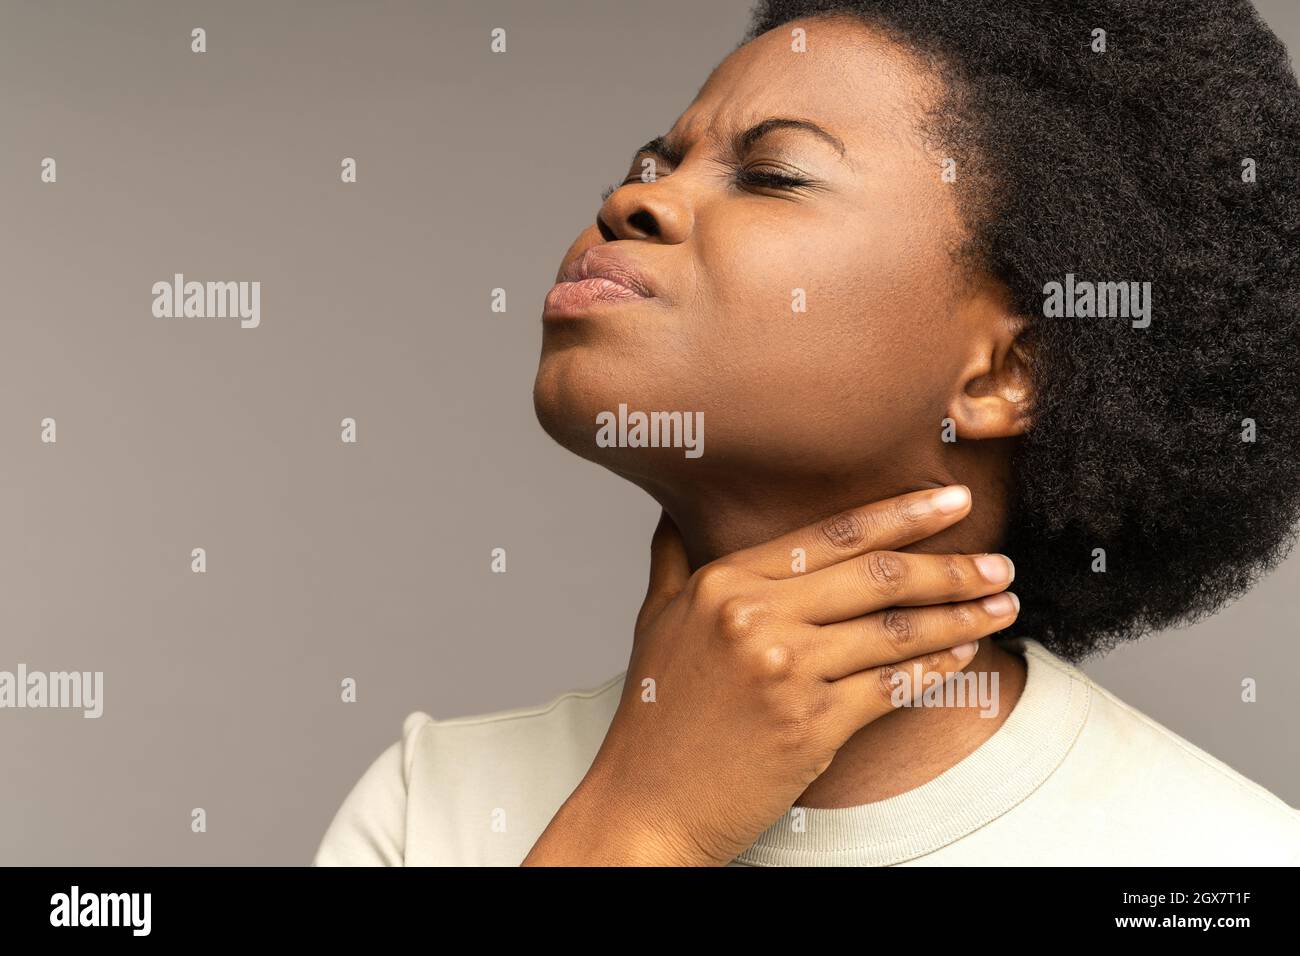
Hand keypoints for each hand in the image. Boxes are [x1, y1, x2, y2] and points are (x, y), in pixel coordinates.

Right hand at [521, 485, 1016, 865]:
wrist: (645, 806)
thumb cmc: (654, 717)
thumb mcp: (655, 621)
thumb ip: (676, 558)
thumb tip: (680, 510)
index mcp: (722, 582)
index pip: (831, 535)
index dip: (902, 514)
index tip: (953, 502)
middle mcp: (753, 617)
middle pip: (877, 577)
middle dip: (951, 567)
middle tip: (999, 563)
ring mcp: (784, 672)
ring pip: (896, 631)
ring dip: (961, 617)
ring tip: (1001, 605)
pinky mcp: (810, 726)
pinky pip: (893, 686)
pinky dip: (937, 669)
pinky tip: (964, 655)